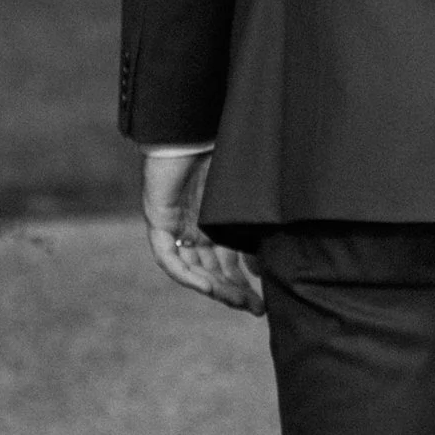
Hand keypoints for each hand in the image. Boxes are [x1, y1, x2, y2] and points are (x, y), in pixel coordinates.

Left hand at [141, 144, 264, 314]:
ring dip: (215, 289)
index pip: (228, 260)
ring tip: (241, 301)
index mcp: (215, 220)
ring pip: (193, 269)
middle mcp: (195, 227)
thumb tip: (275, 257)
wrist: (194, 125)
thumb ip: (256, 223)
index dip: (245, 281)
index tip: (265, 296)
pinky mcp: (159, 219)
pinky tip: (207, 287)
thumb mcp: (246, 193)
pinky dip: (186, 275)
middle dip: (234, 292)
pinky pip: (168, 257)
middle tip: (257, 309)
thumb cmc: (224, 149)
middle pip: (212, 270)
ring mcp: (176, 225)